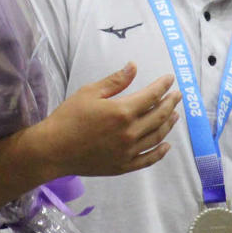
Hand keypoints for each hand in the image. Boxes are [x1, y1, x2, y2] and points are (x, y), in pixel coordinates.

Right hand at [34, 62, 179, 178]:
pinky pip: (148, 159)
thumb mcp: (89, 92)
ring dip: (168, 125)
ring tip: (175, 115)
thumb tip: (134, 67)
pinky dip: (160, 152)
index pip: (151, 96)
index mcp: (122, 111)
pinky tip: (166, 145)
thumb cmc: (68, 117)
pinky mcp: (123, 166)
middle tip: (177, 95)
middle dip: (170, 103)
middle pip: (158, 116)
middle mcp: (130, 132)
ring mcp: (128, 151)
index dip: (162, 86)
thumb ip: (115, 81)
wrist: (53, 149)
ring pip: (157, 137)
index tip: (170, 79)